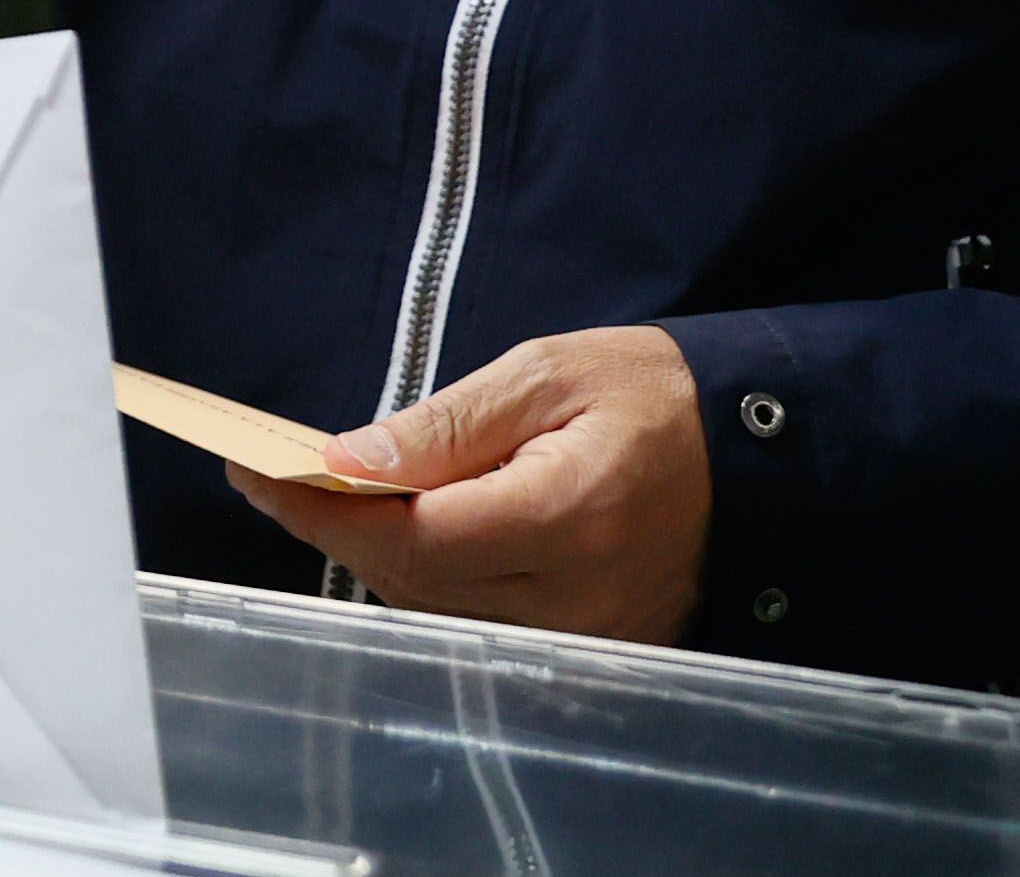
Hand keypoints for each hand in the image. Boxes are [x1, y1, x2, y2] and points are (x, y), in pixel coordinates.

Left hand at [234, 326, 710, 642]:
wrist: (763, 453)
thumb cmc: (657, 396)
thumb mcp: (549, 374)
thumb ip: (448, 424)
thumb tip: (348, 458)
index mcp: (568, 514)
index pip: (414, 534)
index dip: (325, 513)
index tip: (256, 475)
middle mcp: (576, 594)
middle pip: (415, 581)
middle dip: (335, 531)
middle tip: (274, 479)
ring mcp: (587, 633)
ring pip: (440, 610)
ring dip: (375, 558)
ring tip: (325, 500)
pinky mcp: (592, 645)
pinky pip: (481, 622)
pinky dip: (429, 580)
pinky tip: (401, 534)